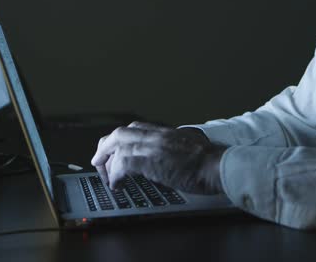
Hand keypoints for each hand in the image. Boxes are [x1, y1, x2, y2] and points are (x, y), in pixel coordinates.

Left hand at [91, 122, 226, 194]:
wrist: (217, 166)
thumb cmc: (211, 162)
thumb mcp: (194, 145)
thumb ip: (180, 145)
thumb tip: (177, 151)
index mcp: (167, 132)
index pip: (135, 128)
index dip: (120, 140)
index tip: (115, 150)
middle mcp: (156, 134)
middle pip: (119, 133)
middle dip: (105, 148)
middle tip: (98, 162)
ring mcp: (151, 145)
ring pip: (115, 145)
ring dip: (107, 164)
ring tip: (108, 178)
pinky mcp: (147, 160)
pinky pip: (121, 164)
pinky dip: (115, 176)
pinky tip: (117, 186)